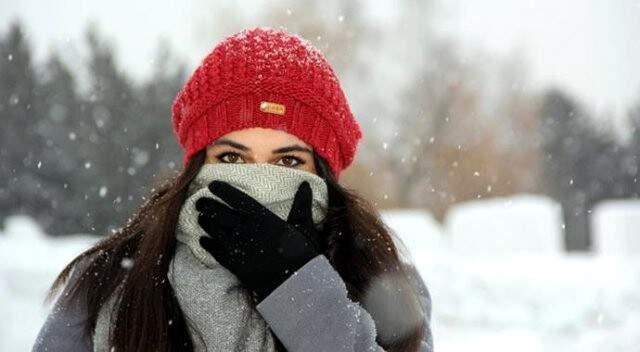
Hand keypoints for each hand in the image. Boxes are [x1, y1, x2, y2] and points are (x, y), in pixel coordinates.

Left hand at [195, 180, 321, 301]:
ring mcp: (238, 248)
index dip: (223, 191)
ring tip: (200, 217)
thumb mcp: (304, 226)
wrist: (294, 284)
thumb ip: (302, 204)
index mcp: (263, 217)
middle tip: (199, 201)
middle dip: (208, 206)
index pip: (237, 199)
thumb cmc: (302, 253)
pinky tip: (202, 240)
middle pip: (220, 214)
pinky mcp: (235, 264)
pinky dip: (208, 245)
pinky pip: (216, 252)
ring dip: (206, 223)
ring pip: (215, 231)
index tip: (213, 185)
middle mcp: (246, 230)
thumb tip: (306, 184)